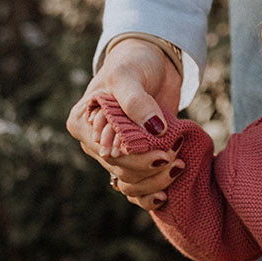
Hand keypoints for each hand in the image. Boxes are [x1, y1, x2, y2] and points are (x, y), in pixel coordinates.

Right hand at [66, 38, 183, 209]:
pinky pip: (137, 190)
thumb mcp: (127, 75)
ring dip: (155, 182)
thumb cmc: (133, 64)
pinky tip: (165, 196)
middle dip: (151, 169)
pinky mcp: (135, 161)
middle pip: (121, 171)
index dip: (136, 158)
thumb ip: (135, 100)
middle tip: (176, 158)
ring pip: (130, 185)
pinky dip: (150, 195)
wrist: (153, 64)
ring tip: (178, 166)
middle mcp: (95, 144)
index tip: (164, 152)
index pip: (107, 154)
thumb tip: (154, 128)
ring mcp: (115, 155)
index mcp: (82, 124)